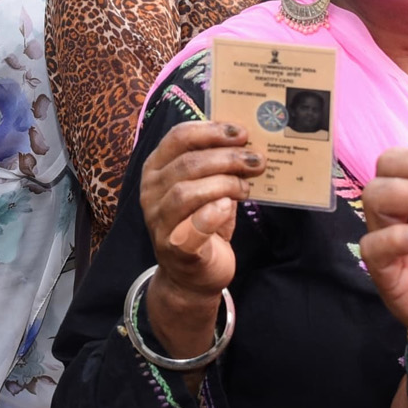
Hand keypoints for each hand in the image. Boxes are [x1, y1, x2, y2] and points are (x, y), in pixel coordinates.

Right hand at [137, 120, 263, 348]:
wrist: (193, 275)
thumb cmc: (202, 223)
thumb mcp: (208, 187)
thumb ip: (219, 165)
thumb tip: (247, 142)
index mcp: (157, 168)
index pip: (178, 137)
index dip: (211, 131)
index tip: (240, 133)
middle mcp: (151, 192)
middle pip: (187, 164)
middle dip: (227, 158)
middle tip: (256, 160)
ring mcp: (159, 221)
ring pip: (187, 192)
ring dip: (224, 184)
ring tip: (246, 188)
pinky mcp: (174, 248)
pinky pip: (192, 226)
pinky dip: (214, 213)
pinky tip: (229, 208)